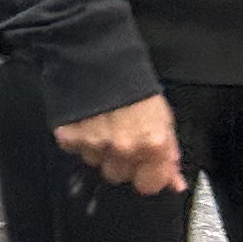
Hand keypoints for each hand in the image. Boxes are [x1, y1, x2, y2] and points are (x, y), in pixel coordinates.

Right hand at [56, 93, 184, 193]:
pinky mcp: (68, 136)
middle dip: (120, 162)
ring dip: (98, 149)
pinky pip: (74, 149)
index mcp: (151, 144)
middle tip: (121, 138)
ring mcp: (94, 144)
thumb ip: (168, 152)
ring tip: (102, 123)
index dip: (146, 176)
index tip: (145, 168)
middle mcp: (123, 149)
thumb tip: (174, 181)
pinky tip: (86, 120)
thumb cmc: (132, 82)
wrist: (96, 56)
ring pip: (95, 163)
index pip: (149, 185)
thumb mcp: (162, 117)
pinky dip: (78, 138)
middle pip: (118, 176)